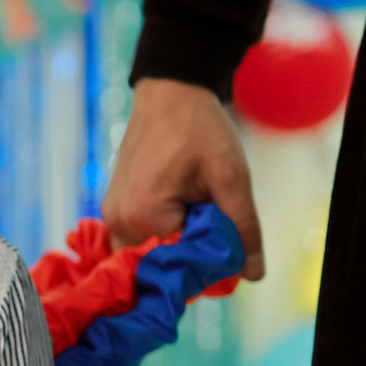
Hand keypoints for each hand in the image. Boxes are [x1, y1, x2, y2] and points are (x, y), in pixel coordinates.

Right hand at [104, 77, 266, 280]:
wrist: (169, 92)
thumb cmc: (200, 128)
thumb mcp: (230, 176)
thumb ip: (243, 227)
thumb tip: (254, 274)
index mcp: (144, 216)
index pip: (183, 265)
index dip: (211, 258)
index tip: (227, 234)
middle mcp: (118, 223)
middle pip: (161, 265)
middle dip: (191, 253)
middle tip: (211, 215)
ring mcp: (111, 217)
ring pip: (148, 256)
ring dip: (175, 244)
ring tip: (194, 208)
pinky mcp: (112, 210)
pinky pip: (137, 241)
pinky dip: (161, 235)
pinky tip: (180, 209)